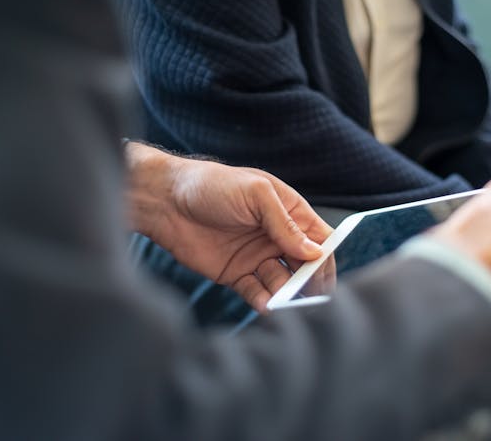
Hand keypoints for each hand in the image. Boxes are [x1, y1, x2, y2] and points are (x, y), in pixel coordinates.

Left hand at [126, 142, 332, 310]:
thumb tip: (314, 252)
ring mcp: (257, 257)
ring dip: (286, 293)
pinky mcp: (237, 274)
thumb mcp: (255, 194)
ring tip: (284, 301)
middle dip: (309, 281)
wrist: (165, 201)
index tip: (322, 272)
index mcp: (288, 211)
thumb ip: (284, 223)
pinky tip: (267, 305)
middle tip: (308, 295)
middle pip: (305, 266)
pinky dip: (264, 301)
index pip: (319, 239)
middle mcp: (276, 237)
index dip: (324, 257)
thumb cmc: (212, 185)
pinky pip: (257, 292)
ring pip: (283, 282)